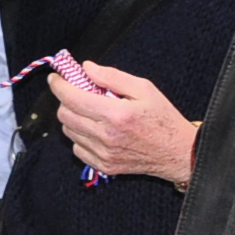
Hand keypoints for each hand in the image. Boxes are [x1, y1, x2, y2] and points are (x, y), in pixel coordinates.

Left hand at [49, 63, 198, 185]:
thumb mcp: (144, 88)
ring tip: (91, 111)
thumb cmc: (163, 119)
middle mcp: (106, 136)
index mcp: (116, 114)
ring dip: (73, 117)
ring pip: (69, 131)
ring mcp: (103, 154)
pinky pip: (77, 148)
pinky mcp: (104, 166)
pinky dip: (81, 136)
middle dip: (65, 100)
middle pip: (64, 115)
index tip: (56, 78)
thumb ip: (112, 76)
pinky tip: (96, 129)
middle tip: (77, 92)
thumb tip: (87, 68)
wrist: (178, 152)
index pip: (72, 98)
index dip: (58, 85)